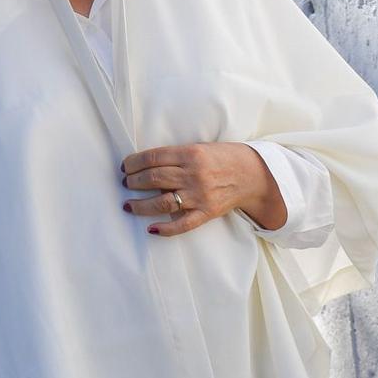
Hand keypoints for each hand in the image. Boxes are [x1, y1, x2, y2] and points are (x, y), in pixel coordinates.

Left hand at [120, 142, 282, 235]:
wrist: (253, 174)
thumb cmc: (222, 158)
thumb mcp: (199, 148)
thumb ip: (175, 157)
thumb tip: (144, 167)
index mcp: (190, 153)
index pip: (153, 158)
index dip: (133, 163)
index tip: (125, 167)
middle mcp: (194, 174)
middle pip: (153, 178)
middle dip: (133, 182)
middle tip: (126, 183)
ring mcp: (200, 195)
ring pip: (162, 202)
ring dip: (141, 205)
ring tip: (128, 204)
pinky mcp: (207, 212)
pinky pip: (183, 224)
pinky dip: (165, 229)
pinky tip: (151, 228)